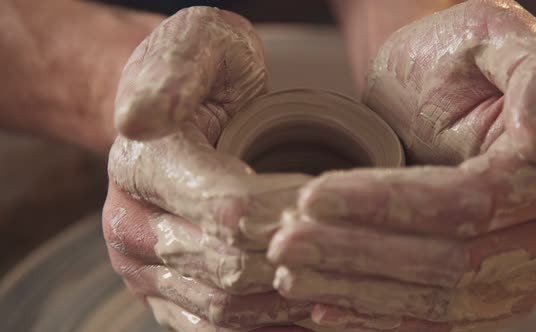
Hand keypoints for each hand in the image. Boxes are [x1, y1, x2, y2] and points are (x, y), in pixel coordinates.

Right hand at [103, 7, 311, 330]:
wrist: (178, 111)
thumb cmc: (203, 73)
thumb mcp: (196, 45)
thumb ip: (172, 73)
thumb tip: (139, 121)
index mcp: (142, 167)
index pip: (227, 209)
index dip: (290, 210)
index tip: (335, 196)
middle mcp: (131, 227)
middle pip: (230, 265)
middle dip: (297, 255)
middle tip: (350, 238)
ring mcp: (145, 268)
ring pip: (226, 306)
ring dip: (287, 297)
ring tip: (338, 273)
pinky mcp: (165, 293)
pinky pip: (215, 327)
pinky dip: (264, 324)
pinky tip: (306, 308)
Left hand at [269, 1, 535, 330]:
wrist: (439, 83)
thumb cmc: (456, 53)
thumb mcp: (495, 35)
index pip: (467, 202)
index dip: (386, 205)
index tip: (314, 195)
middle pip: (449, 262)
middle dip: (357, 255)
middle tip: (286, 242)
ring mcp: (518, 267)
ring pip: (435, 297)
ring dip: (356, 291)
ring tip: (291, 274)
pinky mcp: (485, 283)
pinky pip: (433, 313)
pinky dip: (377, 316)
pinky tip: (326, 310)